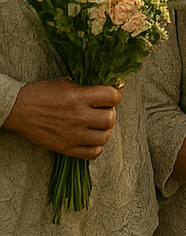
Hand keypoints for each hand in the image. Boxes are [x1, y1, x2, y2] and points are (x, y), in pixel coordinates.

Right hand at [3, 78, 121, 158]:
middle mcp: (79, 116)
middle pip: (111, 118)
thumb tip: (111, 88)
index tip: (111, 97)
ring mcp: (72, 134)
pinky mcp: (65, 147)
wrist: (19, 109)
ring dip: (103, 131)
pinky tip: (91, 140)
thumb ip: (89, 86)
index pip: (113, 97)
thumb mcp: (67, 82)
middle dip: (109, 114)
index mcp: (80, 96)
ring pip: (104, 137)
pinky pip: (91, 153)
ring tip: (96, 126)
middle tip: (102, 112)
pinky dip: (95, 148)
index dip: (115, 96)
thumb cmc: (42, 93)